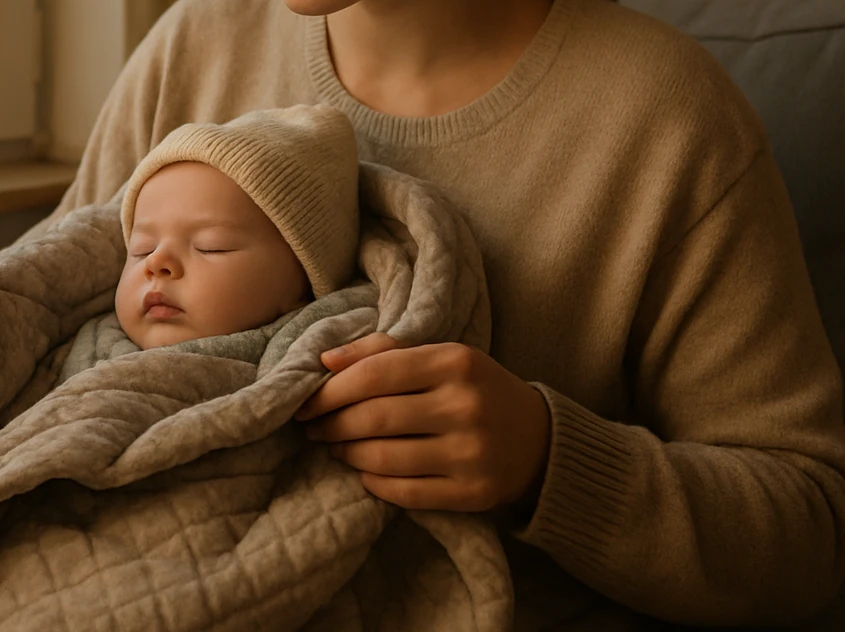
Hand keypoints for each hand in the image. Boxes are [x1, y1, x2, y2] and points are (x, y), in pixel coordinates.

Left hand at [295, 333, 550, 513]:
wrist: (540, 440)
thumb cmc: (475, 390)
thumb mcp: (441, 357)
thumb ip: (382, 351)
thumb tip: (324, 360)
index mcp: (455, 362)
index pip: (375, 373)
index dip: (330, 391)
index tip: (304, 402)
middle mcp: (465, 406)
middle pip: (374, 417)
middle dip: (331, 424)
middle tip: (312, 428)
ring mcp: (471, 453)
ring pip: (385, 458)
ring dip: (347, 454)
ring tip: (335, 447)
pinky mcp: (473, 493)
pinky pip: (406, 493)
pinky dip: (374, 483)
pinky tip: (364, 472)